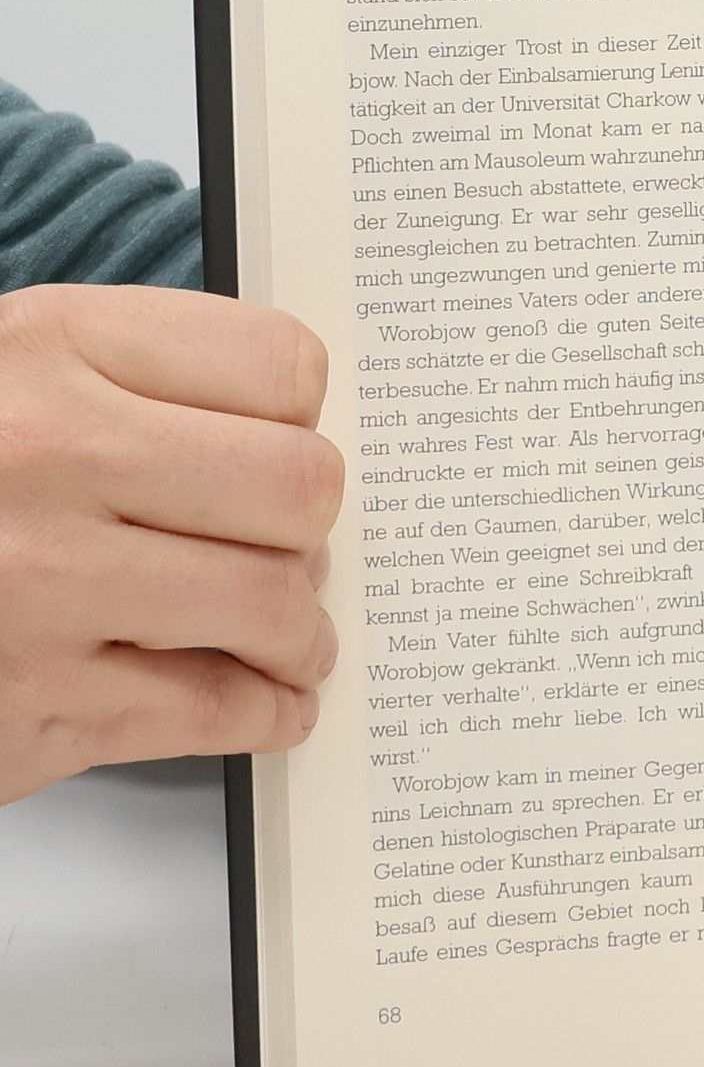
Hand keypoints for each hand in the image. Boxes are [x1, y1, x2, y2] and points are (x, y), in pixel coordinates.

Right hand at [0, 284, 343, 804]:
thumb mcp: (5, 378)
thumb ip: (129, 385)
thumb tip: (287, 435)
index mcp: (45, 351)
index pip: (277, 366)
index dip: (301, 417)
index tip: (288, 445)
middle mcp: (47, 457)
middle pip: (298, 488)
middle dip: (311, 530)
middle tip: (291, 549)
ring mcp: (42, 586)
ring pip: (272, 603)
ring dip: (299, 633)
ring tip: (287, 637)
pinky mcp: (37, 704)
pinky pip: (215, 710)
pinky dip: (264, 714)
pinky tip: (265, 702)